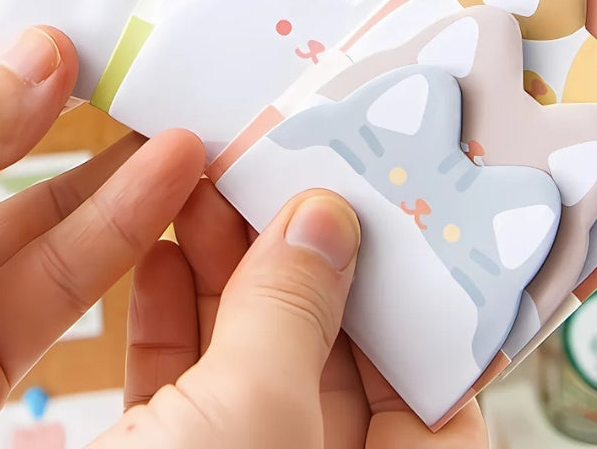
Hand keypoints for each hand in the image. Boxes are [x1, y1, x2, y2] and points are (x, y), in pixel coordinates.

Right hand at [101, 179, 487, 447]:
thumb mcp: (251, 423)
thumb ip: (295, 314)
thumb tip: (327, 217)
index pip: (435, 397)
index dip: (416, 301)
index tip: (382, 213)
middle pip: (334, 362)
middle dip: (301, 259)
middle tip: (278, 172)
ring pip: (251, 362)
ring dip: (227, 268)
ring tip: (207, 185)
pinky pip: (183, 385)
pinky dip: (171, 314)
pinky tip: (161, 247)